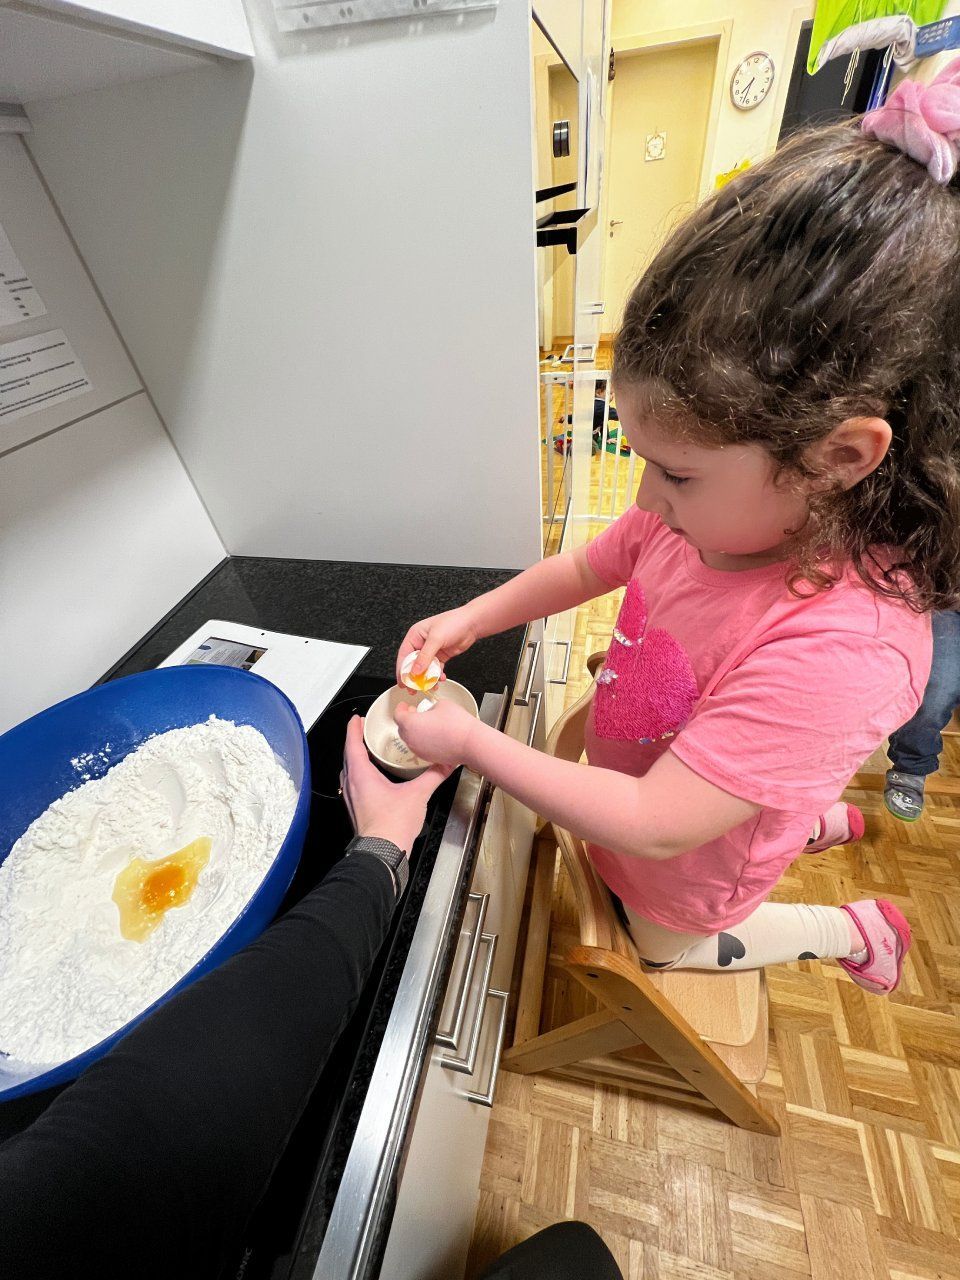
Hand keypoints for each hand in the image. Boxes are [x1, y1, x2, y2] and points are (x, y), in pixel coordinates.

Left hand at [340, 716, 451, 853]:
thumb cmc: (392, 825)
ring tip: (367, 753)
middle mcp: (352, 786)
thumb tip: (446, 764)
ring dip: (355, 760)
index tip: (356, 719)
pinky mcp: (357, 811)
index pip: (352, 745)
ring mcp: (352, 800)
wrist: (383, 853)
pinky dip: (359, 776)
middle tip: (362, 732)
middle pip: (348, 757)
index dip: (353, 729)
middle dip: (354, 742)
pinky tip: (372, 780)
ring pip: (348, 773)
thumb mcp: (417, 794)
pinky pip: (353, 786)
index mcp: (361, 775)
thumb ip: (433, 776)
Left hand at [395, 700, 478, 768]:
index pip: (398, 715)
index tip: (404, 706)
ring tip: (427, 723)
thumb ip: (429, 707)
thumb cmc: (457, 723)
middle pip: (402, 728)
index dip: (401, 708)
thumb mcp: (441, 704)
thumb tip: (430, 711)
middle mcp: (411, 739)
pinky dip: (423, 740)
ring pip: (411, 738)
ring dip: (415, 730)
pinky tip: (434, 734)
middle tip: (415, 712)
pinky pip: (420, 747)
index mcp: (410, 724)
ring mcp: (419, 750)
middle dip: (407, 719)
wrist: (470, 743)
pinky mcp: (428, 758)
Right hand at [396, 605, 480, 683]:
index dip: (402, 670)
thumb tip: (415, 671)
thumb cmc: (454, 622)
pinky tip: (441, 678)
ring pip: (425, 668)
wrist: (472, 624)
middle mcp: (421, 643)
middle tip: (414, 689)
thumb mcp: (436, 638)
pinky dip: (437, 675)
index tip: (403, 682)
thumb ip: (425, 656)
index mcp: (415, 635)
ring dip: (427, 678)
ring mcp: (431, 651)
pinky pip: (435, 669)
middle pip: (413, 664)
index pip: (404, 655)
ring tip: (430, 686)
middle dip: (414, 677)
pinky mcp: (440, 656)